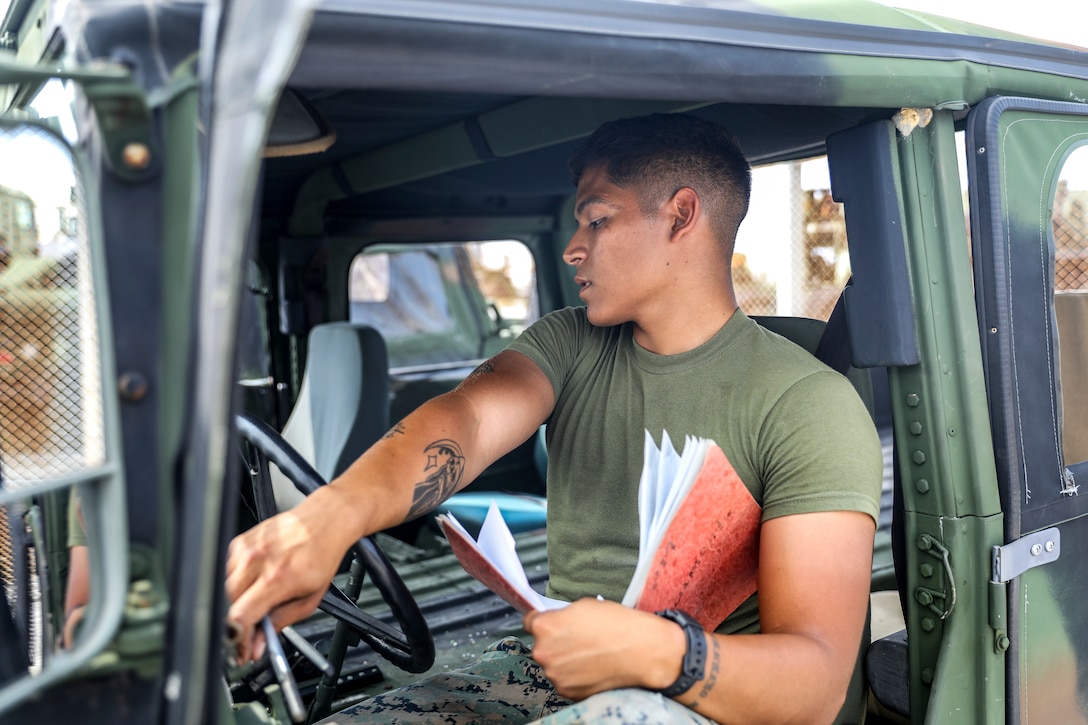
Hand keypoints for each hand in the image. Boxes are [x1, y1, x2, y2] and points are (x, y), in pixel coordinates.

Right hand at [225, 487, 357, 660]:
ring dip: (238, 601)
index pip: (239, 616)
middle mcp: (257, 561)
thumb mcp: (309, 598)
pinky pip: (227, 572)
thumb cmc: (322, 555)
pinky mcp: (239, 542)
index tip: (241, 650)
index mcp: (277, 578)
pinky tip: (257, 578)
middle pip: (228, 605)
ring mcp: (246, 549)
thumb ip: (280, 623)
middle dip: (238, 623)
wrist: (325, 520)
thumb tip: (257, 645)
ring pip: (225, 589)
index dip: (238, 639)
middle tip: (251, 630)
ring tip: (260, 597)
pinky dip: (238, 582)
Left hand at [524, 599, 685, 699]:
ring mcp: (556, 675)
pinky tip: (593, 666)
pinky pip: (566, 680)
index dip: (542, 621)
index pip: (529, 622)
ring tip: (590, 653)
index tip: (550, 623)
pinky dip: (576, 675)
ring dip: (565, 660)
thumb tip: (555, 620)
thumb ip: (561, 615)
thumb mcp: (584, 605)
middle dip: (556, 642)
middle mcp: (545, 652)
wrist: (643, 651)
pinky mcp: (569, 691)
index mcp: (545, 627)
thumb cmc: (618, 625)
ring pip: (554, 664)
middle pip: (542, 645)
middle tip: (579, 638)